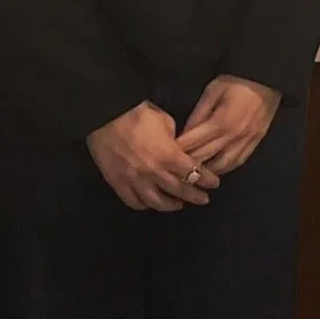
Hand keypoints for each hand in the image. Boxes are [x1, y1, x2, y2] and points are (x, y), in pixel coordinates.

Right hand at [87, 101, 217, 211]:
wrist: (105, 115)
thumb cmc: (137, 113)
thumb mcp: (165, 121)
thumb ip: (176, 139)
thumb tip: (179, 148)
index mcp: (169, 156)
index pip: (194, 173)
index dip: (207, 180)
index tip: (214, 183)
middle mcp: (154, 172)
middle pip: (179, 191)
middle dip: (195, 196)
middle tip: (204, 199)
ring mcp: (135, 181)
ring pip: (157, 202)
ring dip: (171, 205)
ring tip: (179, 205)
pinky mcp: (117, 183)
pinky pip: (133, 202)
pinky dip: (144, 205)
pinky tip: (150, 203)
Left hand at [177, 75, 281, 175]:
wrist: (267, 78)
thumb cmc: (236, 81)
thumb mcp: (212, 91)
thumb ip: (198, 114)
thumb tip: (184, 134)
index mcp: (221, 122)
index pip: (193, 143)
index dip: (177, 150)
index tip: (164, 154)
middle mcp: (234, 136)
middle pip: (205, 158)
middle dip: (187, 164)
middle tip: (172, 167)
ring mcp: (246, 142)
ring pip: (221, 166)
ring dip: (205, 171)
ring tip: (192, 171)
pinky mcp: (256, 143)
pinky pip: (237, 163)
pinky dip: (223, 168)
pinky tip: (213, 168)